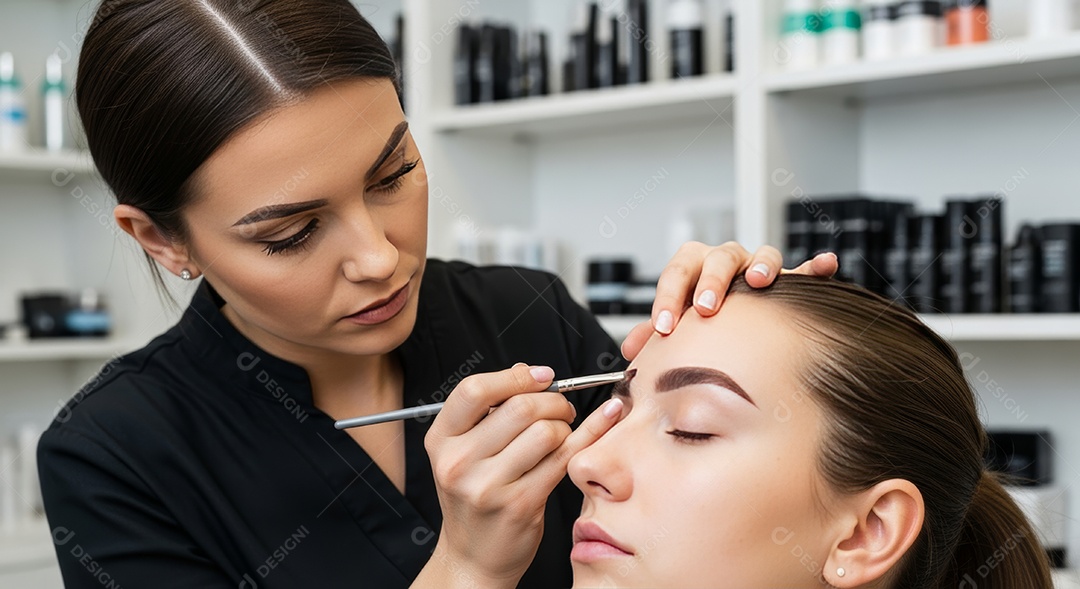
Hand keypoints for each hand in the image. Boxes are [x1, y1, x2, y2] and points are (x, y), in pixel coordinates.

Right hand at [419, 363, 623, 587]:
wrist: (473, 557)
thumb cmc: (474, 500)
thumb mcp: (464, 452)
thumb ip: (489, 411)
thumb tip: (527, 371)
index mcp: (442, 440)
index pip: (475, 390)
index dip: (515, 377)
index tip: (542, 376)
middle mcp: (459, 462)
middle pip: (519, 407)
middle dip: (552, 400)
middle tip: (561, 408)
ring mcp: (488, 486)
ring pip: (545, 432)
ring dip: (565, 425)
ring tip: (562, 434)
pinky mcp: (520, 504)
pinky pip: (564, 458)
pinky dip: (591, 433)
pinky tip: (608, 417)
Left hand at [621, 242, 837, 359]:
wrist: (726, 312)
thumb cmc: (696, 314)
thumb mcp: (674, 319)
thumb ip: (654, 333)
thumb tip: (631, 353)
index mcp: (694, 265)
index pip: (678, 273)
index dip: (668, 298)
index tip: (663, 328)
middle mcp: (726, 260)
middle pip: (719, 258)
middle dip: (711, 281)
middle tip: (705, 308)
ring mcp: (757, 266)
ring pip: (761, 254)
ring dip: (760, 265)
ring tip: (758, 281)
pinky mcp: (788, 279)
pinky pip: (805, 270)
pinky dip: (816, 266)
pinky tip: (826, 264)